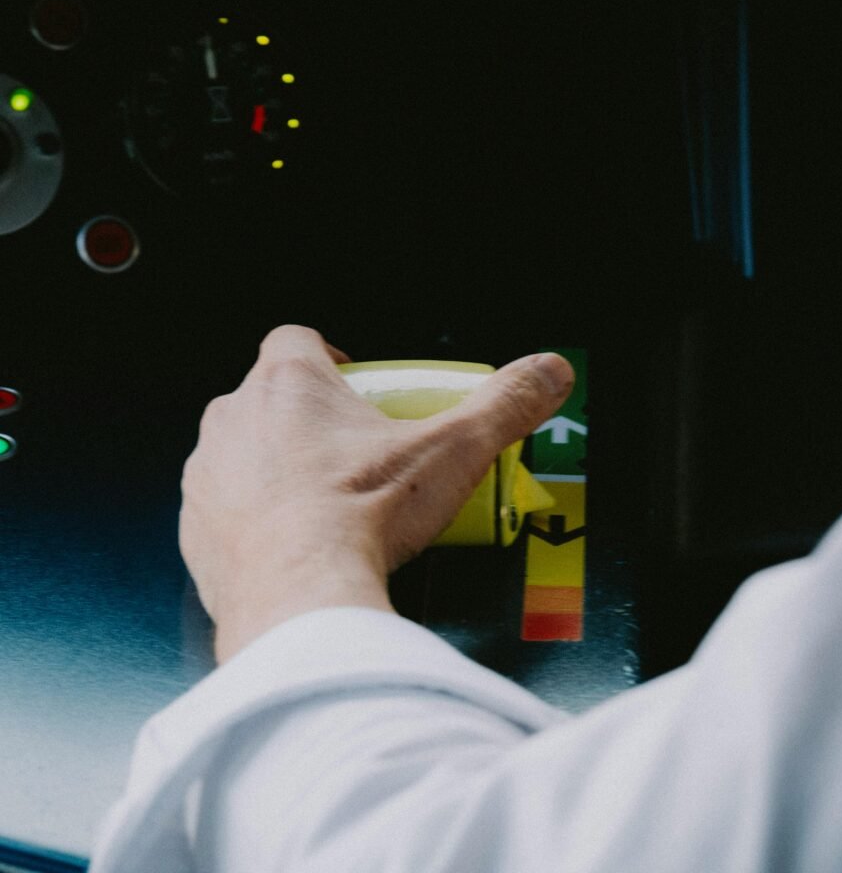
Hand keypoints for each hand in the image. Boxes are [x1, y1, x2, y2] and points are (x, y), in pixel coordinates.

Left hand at [179, 325, 574, 662]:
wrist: (299, 600)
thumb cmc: (363, 514)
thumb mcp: (452, 451)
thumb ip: (505, 404)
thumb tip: (549, 372)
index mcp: (288, 383)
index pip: (298, 340)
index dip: (330, 358)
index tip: (360, 388)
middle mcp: (235, 418)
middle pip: (272, 396)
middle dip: (312, 418)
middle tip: (359, 455)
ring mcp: (207, 474)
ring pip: (245, 450)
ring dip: (279, 465)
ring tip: (329, 502)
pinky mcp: (193, 529)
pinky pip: (225, 507)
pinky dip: (256, 517)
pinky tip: (296, 543)